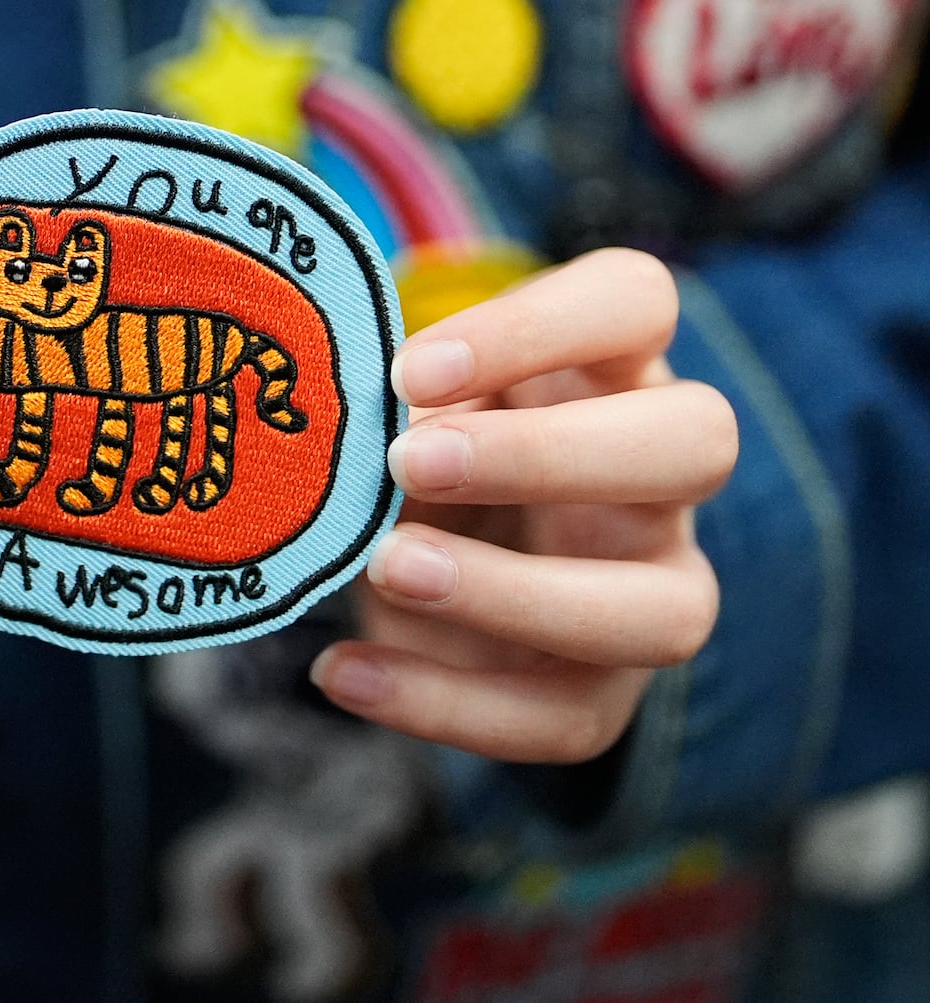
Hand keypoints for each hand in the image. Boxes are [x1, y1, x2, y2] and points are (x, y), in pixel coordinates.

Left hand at [310, 249, 736, 762]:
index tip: (408, 372)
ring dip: (515, 594)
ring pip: (664, 611)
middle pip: (698, 439)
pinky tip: (342, 671)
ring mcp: (649, 588)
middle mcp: (659, 477)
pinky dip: (444, 703)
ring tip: (386, 569)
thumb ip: (385, 412)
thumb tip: (325, 421)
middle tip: (406, 464)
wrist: (414, 571)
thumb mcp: (397, 417)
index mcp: (609, 367)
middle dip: (547, 455)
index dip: (535, 328)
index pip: (636, 302)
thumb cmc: (413, 457)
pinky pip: (562, 721)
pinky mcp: (602, 691)